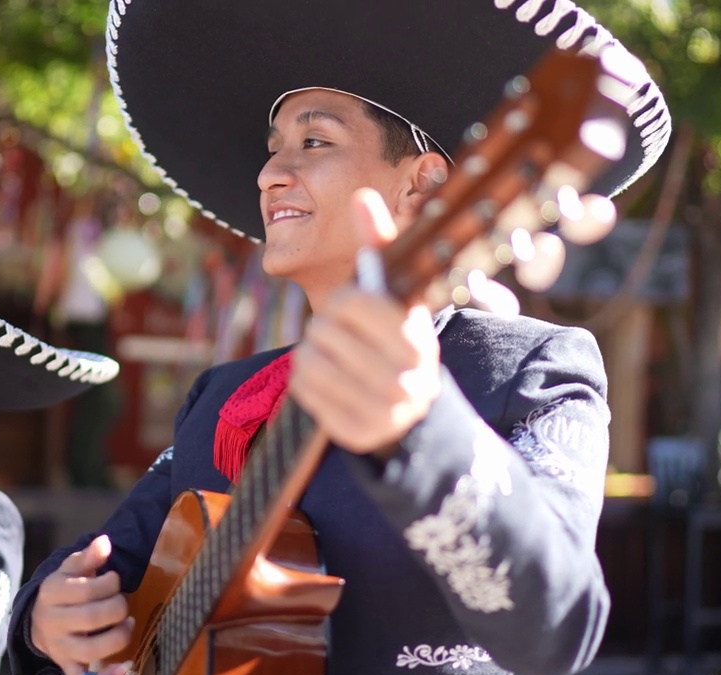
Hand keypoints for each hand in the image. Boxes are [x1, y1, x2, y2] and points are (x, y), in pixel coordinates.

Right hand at [29, 535, 132, 674]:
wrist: (38, 622)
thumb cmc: (63, 591)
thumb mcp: (70, 569)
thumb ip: (88, 556)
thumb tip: (105, 542)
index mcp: (51, 593)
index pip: (84, 589)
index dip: (109, 583)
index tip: (115, 580)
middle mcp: (53, 623)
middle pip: (91, 618)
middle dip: (117, 607)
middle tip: (122, 601)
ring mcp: (60, 648)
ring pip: (91, 650)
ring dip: (119, 637)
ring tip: (128, 624)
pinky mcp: (68, 666)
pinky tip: (124, 669)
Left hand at [288, 189, 441, 454]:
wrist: (411, 410)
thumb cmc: (394, 338)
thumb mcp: (394, 295)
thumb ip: (378, 245)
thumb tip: (361, 195)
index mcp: (417, 339)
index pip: (352, 302)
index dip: (343, 300)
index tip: (353, 308)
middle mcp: (405, 380)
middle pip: (324, 331)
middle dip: (325, 328)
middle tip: (344, 338)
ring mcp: (382, 412)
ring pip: (309, 360)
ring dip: (313, 353)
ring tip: (337, 358)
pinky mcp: (355, 433)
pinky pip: (303, 390)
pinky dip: (307, 380)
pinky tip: (330, 381)